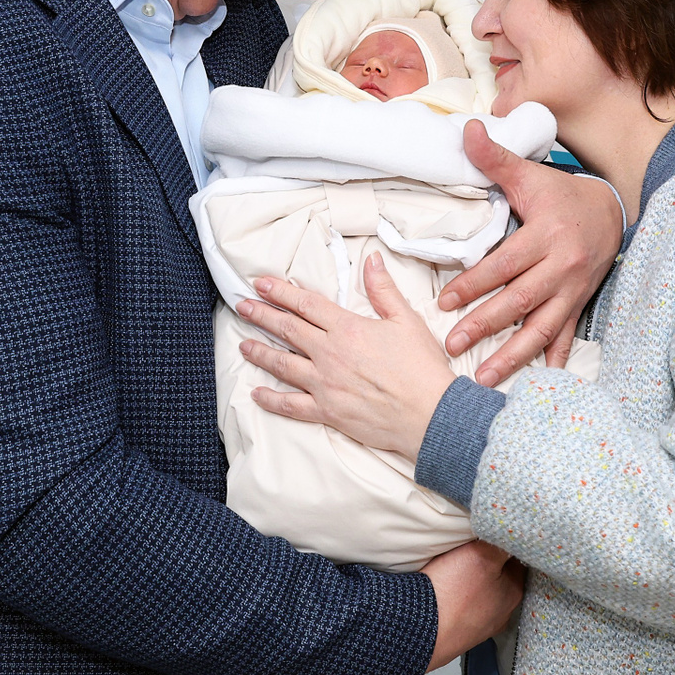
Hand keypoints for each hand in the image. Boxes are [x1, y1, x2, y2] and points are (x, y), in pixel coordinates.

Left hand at [239, 252, 454, 459]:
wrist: (430, 413)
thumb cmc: (422, 368)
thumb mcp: (406, 320)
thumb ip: (383, 290)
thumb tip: (371, 260)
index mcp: (347, 329)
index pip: (306, 304)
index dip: (281, 292)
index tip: (261, 284)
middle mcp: (329, 354)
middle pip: (287, 330)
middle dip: (262, 316)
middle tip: (243, 306)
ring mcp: (325, 384)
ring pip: (282, 365)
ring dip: (260, 352)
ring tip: (243, 344)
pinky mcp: (327, 411)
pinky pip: (291, 405)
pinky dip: (271, 400)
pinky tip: (256, 393)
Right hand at [422, 540, 524, 671]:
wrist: (419, 630)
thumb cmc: (453, 594)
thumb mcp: (482, 554)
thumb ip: (501, 542)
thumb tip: (512, 533)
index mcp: (514, 593)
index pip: (518, 560)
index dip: (504, 544)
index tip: (490, 535)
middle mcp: (502, 613)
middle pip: (499, 578)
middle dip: (488, 564)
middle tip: (470, 550)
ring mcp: (481, 627)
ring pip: (481, 594)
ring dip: (471, 583)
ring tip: (454, 570)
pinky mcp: (460, 633)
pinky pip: (463, 609)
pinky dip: (457, 599)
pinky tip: (446, 592)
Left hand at [439, 120, 622, 385]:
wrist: (612, 211)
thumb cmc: (561, 195)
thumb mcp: (529, 175)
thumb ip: (494, 158)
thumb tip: (466, 129)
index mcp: (546, 236)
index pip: (504, 264)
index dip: (474, 284)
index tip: (444, 301)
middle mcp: (562, 267)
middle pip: (519, 301)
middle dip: (485, 324)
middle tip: (453, 344)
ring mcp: (573, 290)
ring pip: (541, 328)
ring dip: (514, 355)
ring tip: (486, 378)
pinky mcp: (580, 304)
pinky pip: (566, 336)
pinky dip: (554, 361)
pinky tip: (540, 385)